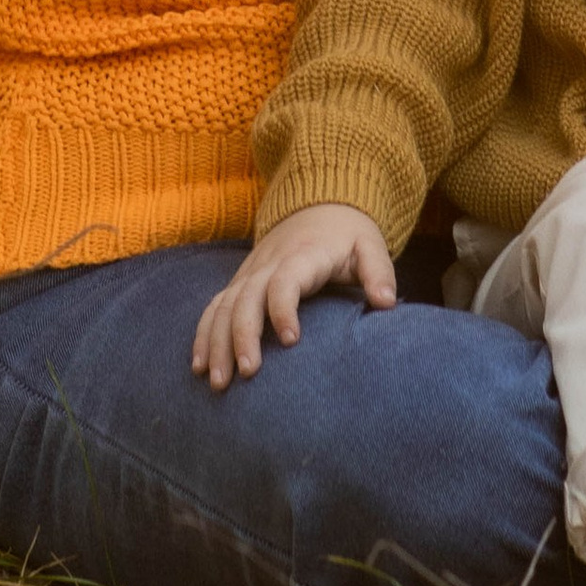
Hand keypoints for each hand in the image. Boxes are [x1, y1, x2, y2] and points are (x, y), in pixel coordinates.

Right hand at [191, 206, 397, 387]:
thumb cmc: (348, 235)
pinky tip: (198, 366)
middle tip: (247, 374)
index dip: (283, 308)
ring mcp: (250, 273)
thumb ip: (379, 272)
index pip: (285, 280)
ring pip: (224, 305)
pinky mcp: (240, 282)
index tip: (290, 341)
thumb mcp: (369, 246)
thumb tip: (387, 303)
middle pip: (246, 298)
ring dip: (216, 342)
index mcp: (303, 256)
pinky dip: (203, 334)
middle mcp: (268, 263)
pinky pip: (215, 307)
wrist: (319, 204)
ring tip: (216, 381)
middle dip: (241, 336)